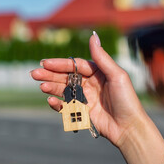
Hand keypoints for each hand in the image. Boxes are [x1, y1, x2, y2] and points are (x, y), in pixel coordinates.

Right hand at [31, 32, 147, 147]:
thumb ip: (102, 58)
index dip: (60, 64)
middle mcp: (89, 84)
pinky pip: (65, 106)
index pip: (75, 65)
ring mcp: (85, 98)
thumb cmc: (127, 100)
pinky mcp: (82, 112)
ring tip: (41, 86)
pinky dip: (57, 103)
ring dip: (51, 87)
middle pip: (66, 77)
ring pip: (63, 90)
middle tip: (34, 74)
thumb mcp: (116, 76)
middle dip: (50, 75)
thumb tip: (93, 36)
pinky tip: (50, 100)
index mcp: (97, 73)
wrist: (129, 127)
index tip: (46, 63)